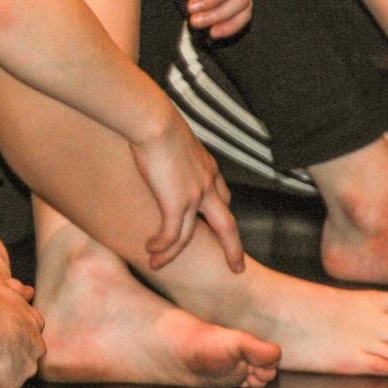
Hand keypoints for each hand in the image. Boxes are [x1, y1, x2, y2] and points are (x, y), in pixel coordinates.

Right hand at [129, 112, 241, 271]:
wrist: (154, 120)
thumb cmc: (157, 120)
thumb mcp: (173, 137)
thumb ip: (172, 149)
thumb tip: (158, 147)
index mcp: (208, 168)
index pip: (222, 197)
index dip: (220, 212)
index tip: (217, 222)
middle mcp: (207, 184)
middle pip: (227, 225)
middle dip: (233, 248)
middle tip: (237, 267)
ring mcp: (195, 195)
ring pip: (191, 236)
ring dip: (173, 253)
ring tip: (158, 265)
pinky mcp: (177, 202)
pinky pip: (172, 234)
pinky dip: (162, 245)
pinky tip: (151, 250)